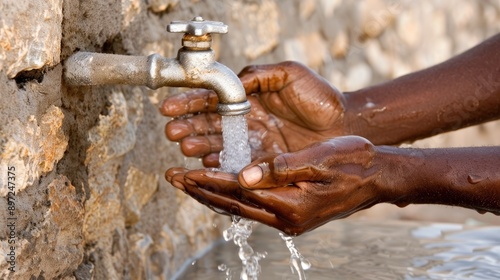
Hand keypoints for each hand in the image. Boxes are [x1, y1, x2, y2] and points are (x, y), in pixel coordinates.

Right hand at [160, 61, 346, 166]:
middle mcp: (246, 122)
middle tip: (173, 132)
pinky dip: (221, 165)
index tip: (169, 108)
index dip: (190, 103)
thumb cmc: (319, 96)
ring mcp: (253, 143)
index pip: (212, 100)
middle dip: (188, 127)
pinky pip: (237, 164)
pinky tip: (207, 164)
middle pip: (209, 125)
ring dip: (199, 146)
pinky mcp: (263, 162)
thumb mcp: (288, 74)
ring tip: (185, 147)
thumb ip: (257, 75)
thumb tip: (230, 84)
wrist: (345, 124)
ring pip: (219, 146)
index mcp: (248, 99)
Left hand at [165, 136, 383, 235]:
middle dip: (200, 190)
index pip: (239, 193)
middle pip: (233, 206)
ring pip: (239, 208)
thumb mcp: (319, 160)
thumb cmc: (353, 163)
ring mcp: (288, 219)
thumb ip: (280, 168)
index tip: (184, 172)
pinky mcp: (291, 214)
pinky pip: (252, 207)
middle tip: (172, 176)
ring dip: (211, 194)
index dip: (210, 182)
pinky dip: (230, 196)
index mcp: (291, 205)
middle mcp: (286, 218)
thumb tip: (244, 176)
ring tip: (186, 182)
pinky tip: (219, 187)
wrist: (378, 177)